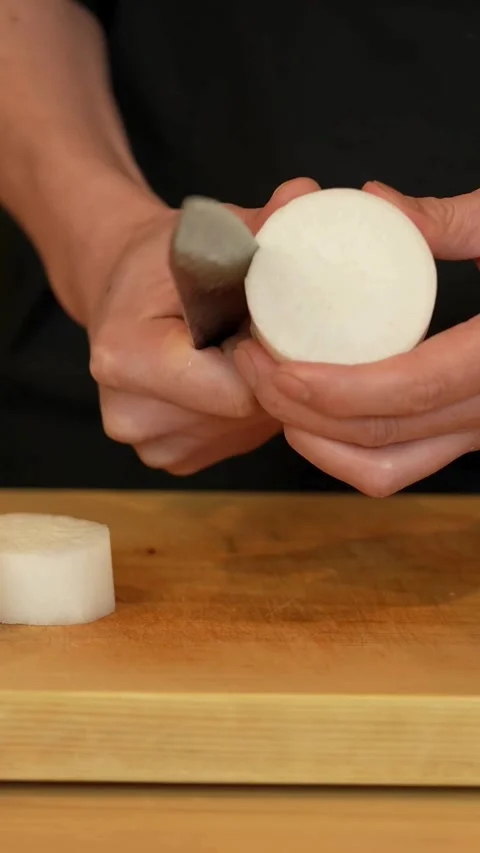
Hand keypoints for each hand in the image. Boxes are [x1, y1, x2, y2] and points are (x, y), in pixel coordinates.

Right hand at [87, 177, 318, 474]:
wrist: (122, 294)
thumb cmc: (162, 261)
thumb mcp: (206, 231)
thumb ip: (260, 222)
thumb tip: (307, 194)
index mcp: (125, 356)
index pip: (236, 386)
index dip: (276, 355)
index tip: (289, 324)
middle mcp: (129, 414)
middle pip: (243, 412)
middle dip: (272, 374)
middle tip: (274, 332)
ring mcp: (149, 444)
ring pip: (245, 430)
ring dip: (262, 393)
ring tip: (249, 349)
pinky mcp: (170, 458)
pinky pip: (234, 439)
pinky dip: (246, 411)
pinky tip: (234, 375)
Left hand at [235, 182, 479, 495]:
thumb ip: (452, 219)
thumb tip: (376, 201)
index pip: (409, 389)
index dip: (333, 387)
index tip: (274, 362)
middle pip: (380, 435)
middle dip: (298, 410)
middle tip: (252, 363)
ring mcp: (479, 431)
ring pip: (386, 468)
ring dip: (316, 440)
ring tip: (272, 392)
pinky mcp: (467, 434)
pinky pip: (400, 466)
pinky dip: (346, 454)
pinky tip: (312, 417)